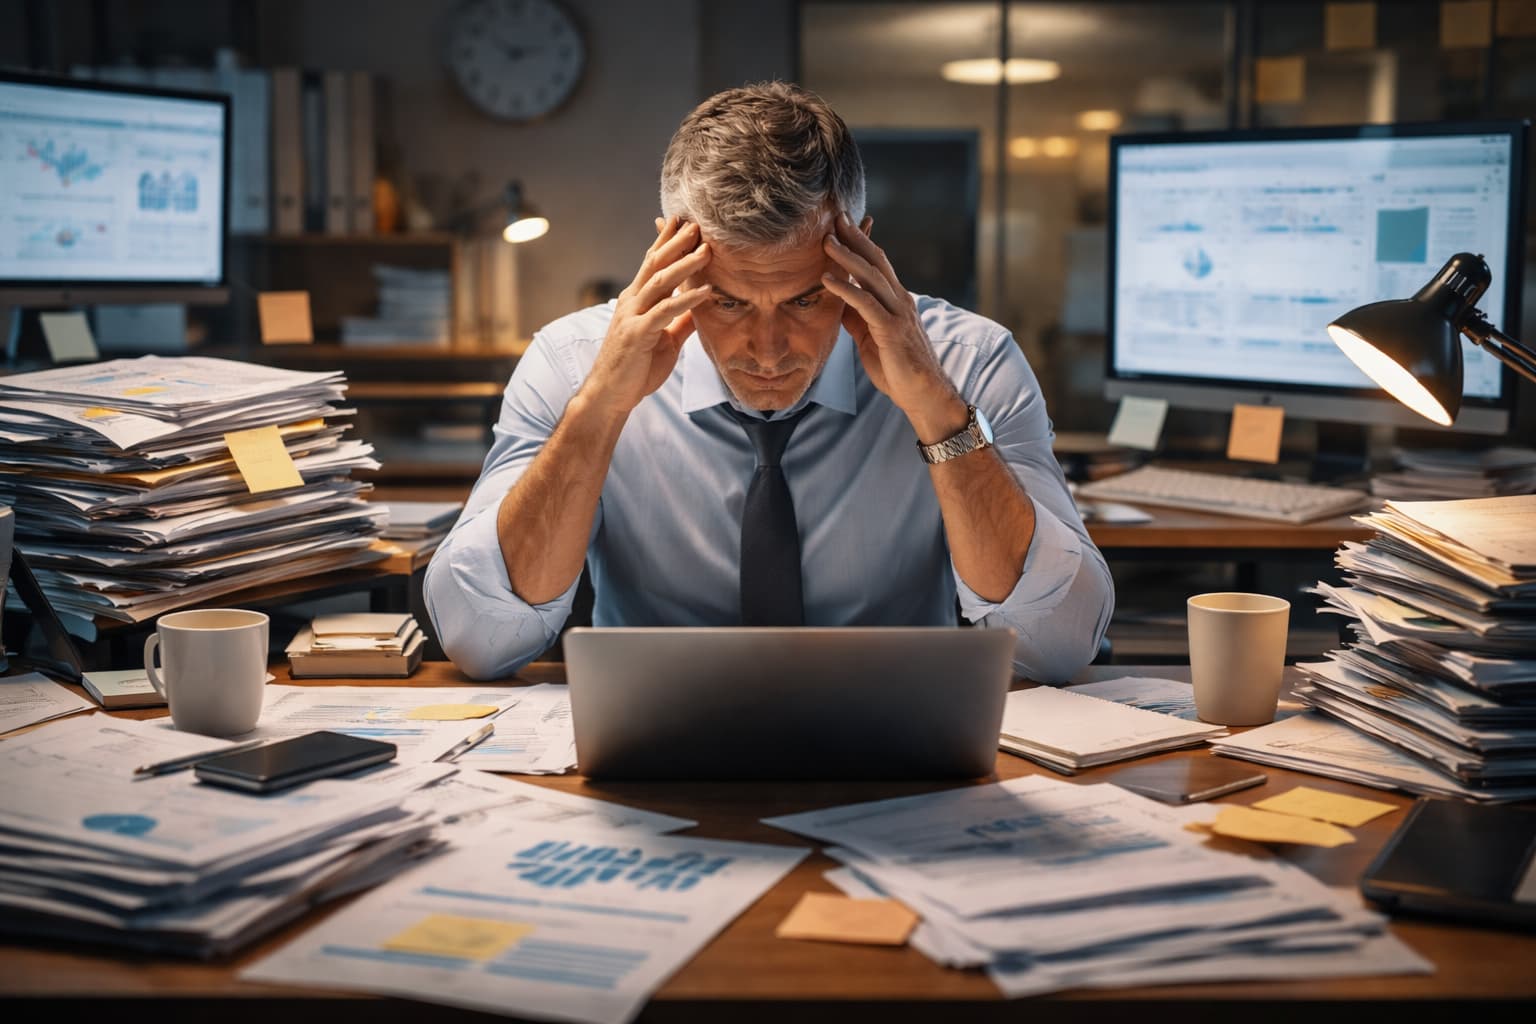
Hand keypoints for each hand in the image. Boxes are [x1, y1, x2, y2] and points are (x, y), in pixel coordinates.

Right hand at [581, 217, 710, 416]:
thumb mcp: (665, 340)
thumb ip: (682, 321)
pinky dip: (687, 299)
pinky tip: (706, 291)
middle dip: (676, 242)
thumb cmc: (635, 368)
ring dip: (685, 264)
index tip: (683, 222)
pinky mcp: (637, 333)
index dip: (666, 241)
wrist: (610, 394)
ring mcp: (633, 315)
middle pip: (655, 263)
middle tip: (697, 224)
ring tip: (706, 250)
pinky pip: (665, 311)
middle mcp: (632, 301)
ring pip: (660, 282)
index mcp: (637, 300)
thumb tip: (702, 307)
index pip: (652, 263)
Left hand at [820, 212, 966, 442]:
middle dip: (854, 237)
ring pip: (871, 276)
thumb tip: (839, 302)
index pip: (877, 263)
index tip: (842, 223)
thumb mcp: (871, 337)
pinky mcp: (891, 330)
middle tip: (834, 216)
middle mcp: (899, 300)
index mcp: (896, 300)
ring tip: (826, 241)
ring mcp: (897, 313)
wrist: (923, 394)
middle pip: (875, 260)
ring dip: (847, 256)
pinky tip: (828, 279)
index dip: (860, 241)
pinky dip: (845, 289)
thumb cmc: (898, 368)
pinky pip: (865, 304)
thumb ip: (858, 317)